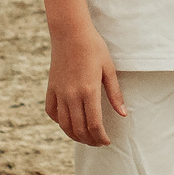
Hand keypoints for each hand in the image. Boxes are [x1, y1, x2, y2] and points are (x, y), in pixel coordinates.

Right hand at [46, 25, 126, 147]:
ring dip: (74, 135)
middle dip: (90, 140)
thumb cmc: (93, 48)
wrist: (70, 32)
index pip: (94, 125)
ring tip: (85, 137)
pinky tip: (68, 122)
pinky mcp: (51, 87)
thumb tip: (123, 114)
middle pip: (79, 129)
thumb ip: (115, 93)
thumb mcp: (109, 69)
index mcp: (89, 91)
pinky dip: (59, 121)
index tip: (107, 141)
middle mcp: (71, 95)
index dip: (100, 137)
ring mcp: (59, 92)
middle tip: (98, 142)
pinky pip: (52, 111)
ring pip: (64, 124)